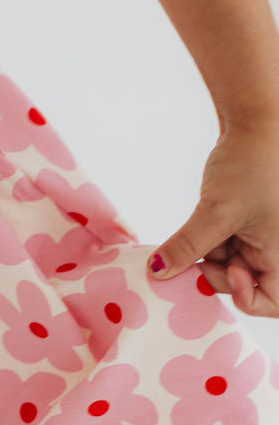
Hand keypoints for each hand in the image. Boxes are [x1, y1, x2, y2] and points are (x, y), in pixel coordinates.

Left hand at [146, 122, 278, 317]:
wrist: (256, 121)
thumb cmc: (251, 164)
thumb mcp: (215, 211)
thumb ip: (187, 248)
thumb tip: (157, 273)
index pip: (273, 302)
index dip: (246, 297)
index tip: (225, 269)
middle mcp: (278, 248)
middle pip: (246, 284)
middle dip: (218, 271)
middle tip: (197, 252)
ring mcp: (264, 237)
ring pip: (231, 265)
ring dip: (209, 255)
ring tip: (198, 230)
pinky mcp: (248, 225)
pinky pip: (226, 246)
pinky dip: (209, 242)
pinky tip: (198, 226)